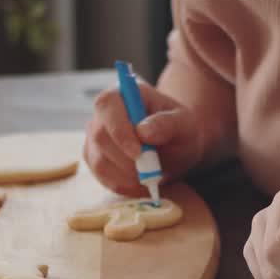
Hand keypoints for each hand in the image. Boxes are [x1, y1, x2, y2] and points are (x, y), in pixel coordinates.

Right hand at [83, 84, 204, 194]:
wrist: (175, 147)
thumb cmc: (179, 130)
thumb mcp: (184, 124)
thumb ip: (167, 124)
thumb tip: (143, 131)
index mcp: (123, 93)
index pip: (108, 105)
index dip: (119, 130)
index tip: (138, 153)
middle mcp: (103, 113)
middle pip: (100, 137)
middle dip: (127, 160)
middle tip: (153, 170)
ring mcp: (94, 137)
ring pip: (100, 161)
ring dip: (128, 175)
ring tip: (152, 174)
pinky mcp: (95, 159)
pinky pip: (103, 177)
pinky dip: (125, 185)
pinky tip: (142, 181)